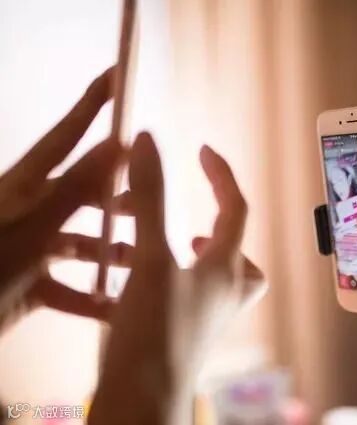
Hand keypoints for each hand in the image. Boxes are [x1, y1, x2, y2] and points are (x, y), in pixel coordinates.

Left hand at [0, 68, 125, 330]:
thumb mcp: (31, 226)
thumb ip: (75, 188)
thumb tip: (115, 144)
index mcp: (27, 186)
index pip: (67, 135)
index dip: (92, 104)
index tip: (116, 74)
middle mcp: (32, 210)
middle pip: (86, 193)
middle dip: (120, 198)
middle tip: (152, 206)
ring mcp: (30, 248)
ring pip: (84, 243)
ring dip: (113, 255)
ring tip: (143, 264)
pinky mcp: (30, 284)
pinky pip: (70, 288)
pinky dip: (92, 299)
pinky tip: (117, 309)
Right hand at [89, 134, 265, 424]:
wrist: (145, 398)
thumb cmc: (155, 331)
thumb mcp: (151, 258)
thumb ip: (152, 199)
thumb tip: (149, 142)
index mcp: (227, 268)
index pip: (236, 208)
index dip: (222, 175)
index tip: (205, 150)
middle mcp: (229, 292)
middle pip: (241, 251)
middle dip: (220, 227)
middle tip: (198, 225)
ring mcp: (214, 316)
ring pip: (224, 276)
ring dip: (206, 256)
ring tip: (181, 249)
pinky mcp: (194, 333)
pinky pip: (200, 296)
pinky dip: (184, 280)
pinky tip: (154, 285)